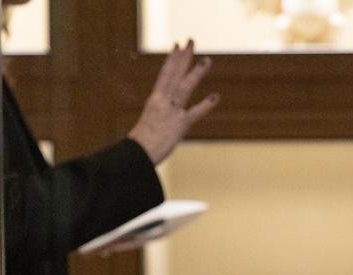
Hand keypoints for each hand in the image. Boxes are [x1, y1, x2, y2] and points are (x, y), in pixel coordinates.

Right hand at [127, 39, 218, 164]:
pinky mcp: (180, 126)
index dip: (172, 60)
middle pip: (174, 75)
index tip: (177, 46)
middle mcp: (163, 102)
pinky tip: (216, 96)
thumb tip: (164, 114)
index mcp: (154, 100)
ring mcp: (172, 112)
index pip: (164, 75)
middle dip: (183, 57)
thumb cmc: (141, 143)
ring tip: (206, 60)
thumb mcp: (149, 123)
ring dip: (196, 73)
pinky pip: (195, 113)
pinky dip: (206, 105)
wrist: (137, 154)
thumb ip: (160, 115)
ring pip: (185, 87)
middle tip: (190, 41)